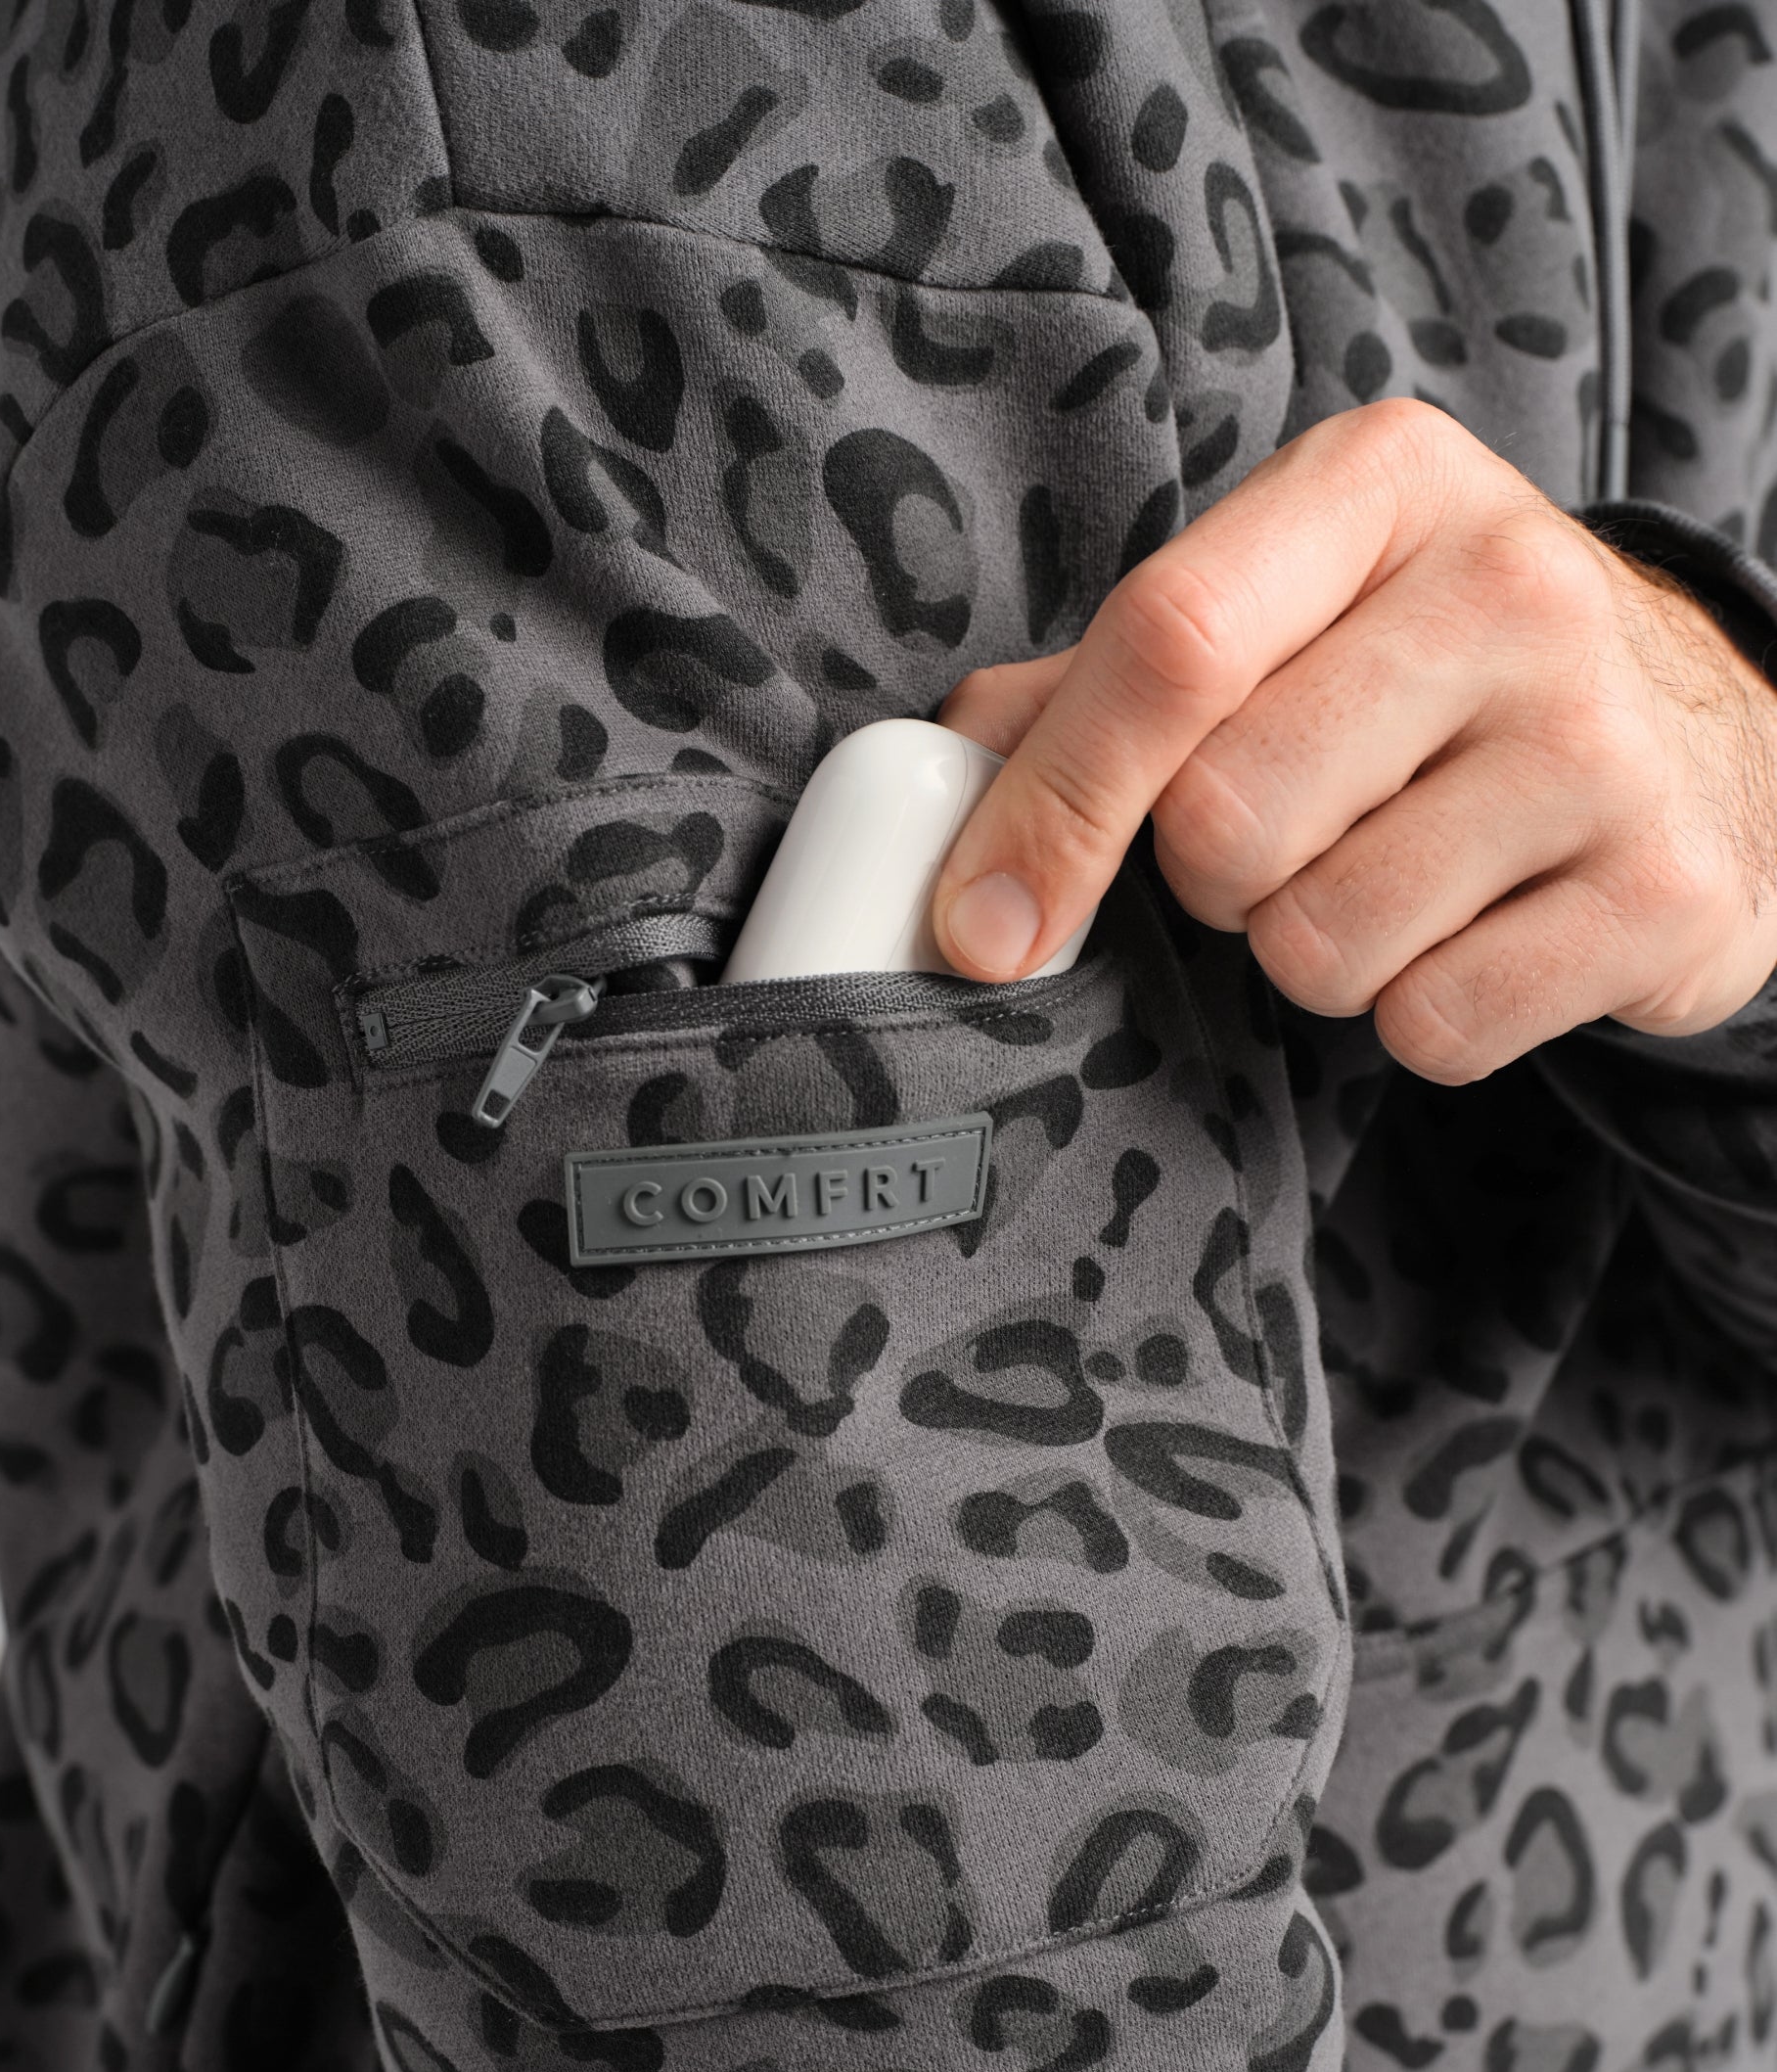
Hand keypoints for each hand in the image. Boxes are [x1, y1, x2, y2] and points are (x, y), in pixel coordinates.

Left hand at [928, 398, 1776, 1082]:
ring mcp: (1604, 743)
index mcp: (1382, 485)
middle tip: (1293, 837)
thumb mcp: (1288, 610)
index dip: (1050, 806)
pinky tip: (1478, 932)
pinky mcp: (1666, 893)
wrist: (1697, 731)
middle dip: (1217, 878)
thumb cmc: (1434, 672)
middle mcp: (1511, 588)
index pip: (1167, 643)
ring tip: (1394, 877)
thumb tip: (935, 779)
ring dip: (1315, 954)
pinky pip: (1435, 1025)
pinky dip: (1420, 1015)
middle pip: (1227, 821)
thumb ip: (1105, 681)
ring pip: (1323, 946)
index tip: (982, 926)